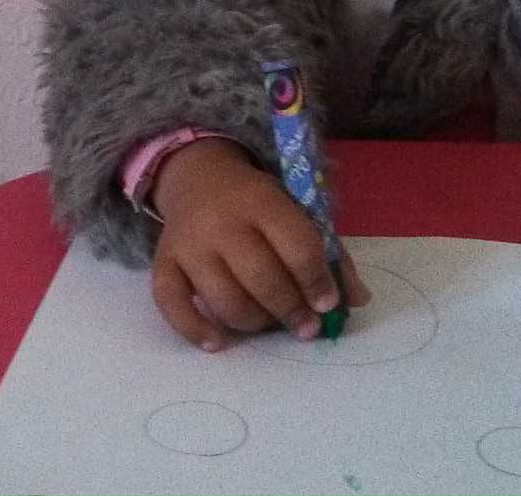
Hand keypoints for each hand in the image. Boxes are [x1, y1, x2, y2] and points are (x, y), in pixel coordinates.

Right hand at [147, 138, 371, 351]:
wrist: (198, 178)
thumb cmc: (255, 201)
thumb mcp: (294, 208)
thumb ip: (327, 251)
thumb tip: (356, 300)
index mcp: (261, 201)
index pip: (297, 246)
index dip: (317, 282)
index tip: (328, 304)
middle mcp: (220, 222)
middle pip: (261, 279)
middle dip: (291, 310)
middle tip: (306, 326)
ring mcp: (188, 244)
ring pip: (223, 300)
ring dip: (254, 323)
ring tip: (269, 323)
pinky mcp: (164, 263)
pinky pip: (172, 304)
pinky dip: (194, 329)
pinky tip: (217, 343)